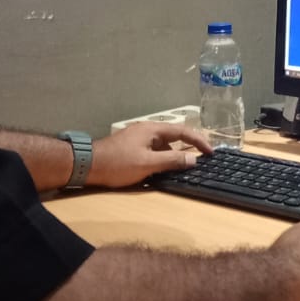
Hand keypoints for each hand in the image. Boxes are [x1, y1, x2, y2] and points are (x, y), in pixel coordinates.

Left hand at [88, 123, 213, 187]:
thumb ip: (172, 160)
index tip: (211, 152)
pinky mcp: (131, 147)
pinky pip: (153, 150)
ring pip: (163, 145)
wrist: (88, 165)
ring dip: (174, 154)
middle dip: (188, 146)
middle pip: (173, 136)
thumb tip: (194, 159)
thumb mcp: (148, 164)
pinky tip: (163, 170)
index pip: (182, 131)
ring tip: (184, 168)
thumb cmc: (118, 163)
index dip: (199, 141)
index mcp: (152, 129)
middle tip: (201, 159)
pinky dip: (162, 158)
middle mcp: (147, 130)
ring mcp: (138, 138)